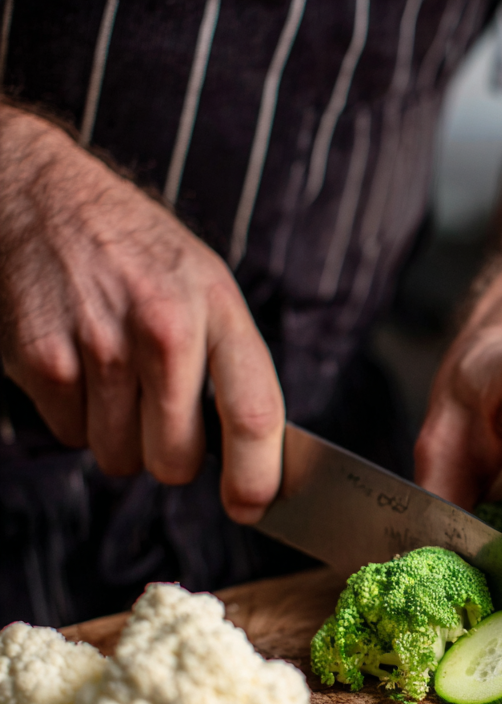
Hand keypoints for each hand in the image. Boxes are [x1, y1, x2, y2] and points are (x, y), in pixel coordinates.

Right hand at [0, 106, 283, 522]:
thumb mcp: (206, 286)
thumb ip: (232, 365)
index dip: (257, 476)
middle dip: (170, 458)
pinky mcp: (42, 358)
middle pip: (177, 460)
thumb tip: (254, 455)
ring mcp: (100, 345)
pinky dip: (74, 416)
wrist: (40, 195)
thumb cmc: (137, 253)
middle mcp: (165, 328)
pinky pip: (70, 435)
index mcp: (219, 310)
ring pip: (119, 458)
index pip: (254, 414)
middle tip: (160, 418)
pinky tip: (78, 363)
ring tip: (114, 374)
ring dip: (118, 436)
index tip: (253, 505)